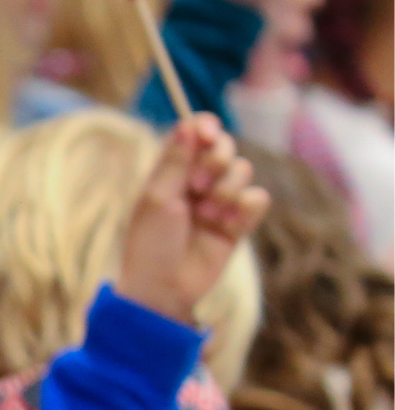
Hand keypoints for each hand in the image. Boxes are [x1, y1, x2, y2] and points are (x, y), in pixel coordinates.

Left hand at [118, 114, 269, 325]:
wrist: (164, 287)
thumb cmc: (150, 243)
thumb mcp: (157, 198)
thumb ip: (176, 161)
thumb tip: (189, 122)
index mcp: (172, 171)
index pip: (196, 134)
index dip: (206, 128)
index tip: (207, 135)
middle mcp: (197, 181)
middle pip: (224, 146)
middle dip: (217, 160)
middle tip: (197, 185)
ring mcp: (219, 201)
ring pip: (243, 170)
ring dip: (226, 190)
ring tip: (205, 215)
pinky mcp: (239, 222)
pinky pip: (258, 198)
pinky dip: (244, 208)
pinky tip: (225, 225)